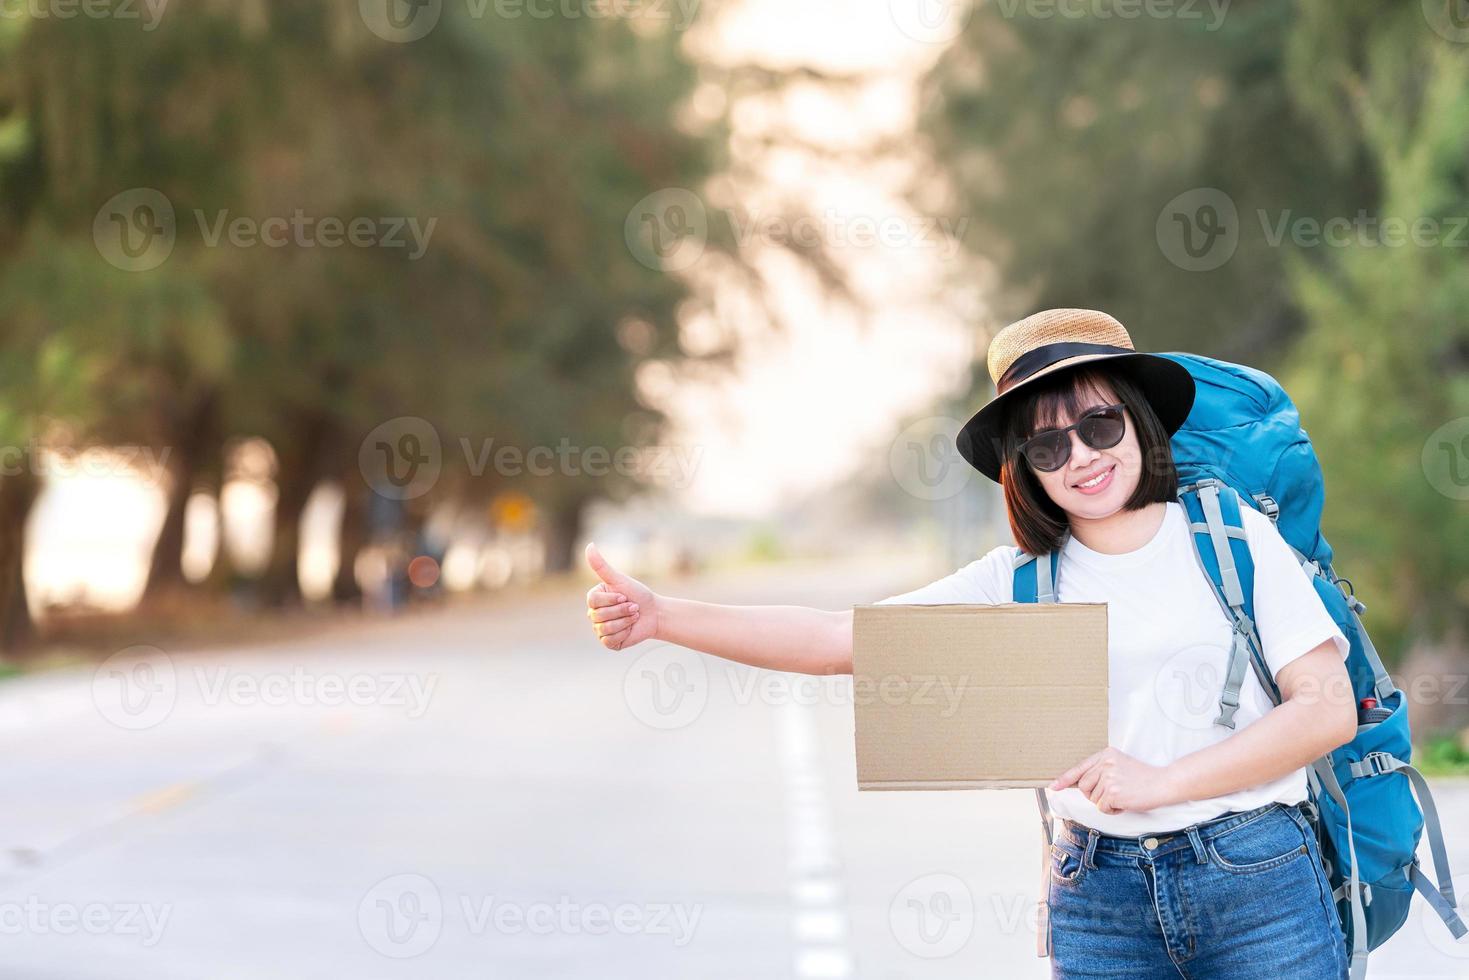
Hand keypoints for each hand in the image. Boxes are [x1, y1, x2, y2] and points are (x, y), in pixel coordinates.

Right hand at [583, 542, 657, 650]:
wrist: (654, 613)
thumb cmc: (638, 594)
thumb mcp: (620, 579)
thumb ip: (601, 565)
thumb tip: (588, 545)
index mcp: (594, 599)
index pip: (593, 601)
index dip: (612, 600)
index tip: (625, 595)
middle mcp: (594, 614)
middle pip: (599, 615)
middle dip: (622, 610)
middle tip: (633, 607)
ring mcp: (600, 629)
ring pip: (604, 628)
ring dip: (625, 621)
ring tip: (634, 616)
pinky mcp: (609, 642)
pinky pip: (609, 640)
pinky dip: (623, 633)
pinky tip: (630, 628)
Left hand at [1049, 747, 1179, 814]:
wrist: (1163, 783)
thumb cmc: (1143, 777)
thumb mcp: (1120, 765)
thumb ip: (1101, 771)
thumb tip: (1080, 785)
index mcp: (1105, 755)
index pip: (1080, 767)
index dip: (1065, 779)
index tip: (1054, 787)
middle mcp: (1105, 764)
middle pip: (1083, 786)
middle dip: (1094, 795)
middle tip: (1112, 795)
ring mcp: (1109, 778)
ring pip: (1093, 799)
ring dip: (1106, 803)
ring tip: (1123, 796)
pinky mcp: (1113, 792)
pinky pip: (1102, 808)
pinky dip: (1112, 810)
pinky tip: (1126, 803)